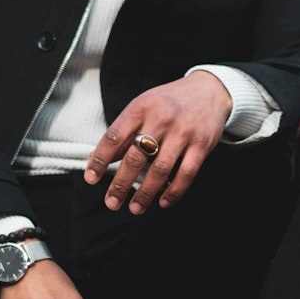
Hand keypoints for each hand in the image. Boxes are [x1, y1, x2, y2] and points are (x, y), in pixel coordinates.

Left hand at [84, 71, 232, 213]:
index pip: (115, 137)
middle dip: (121, 183)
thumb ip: (122, 132)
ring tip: (135, 208)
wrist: (209, 90)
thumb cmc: (168, 102)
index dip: (100, 159)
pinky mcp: (201, 144)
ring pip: (160, 169)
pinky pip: (186, 173)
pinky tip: (163, 202)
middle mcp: (160, 119)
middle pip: (136, 157)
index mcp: (140, 108)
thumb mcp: (142, 107)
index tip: (91, 179)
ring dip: (145, 193)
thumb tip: (96, 158)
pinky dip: (174, 191)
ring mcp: (182, 132)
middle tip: (111, 202)